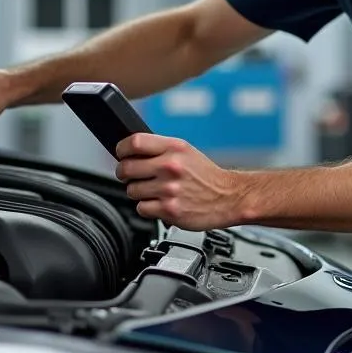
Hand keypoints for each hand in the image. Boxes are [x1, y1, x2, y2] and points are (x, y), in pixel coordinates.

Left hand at [115, 133, 243, 230]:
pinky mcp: (169, 210)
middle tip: (132, 176)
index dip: (122, 149)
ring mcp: (169, 189)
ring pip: (131, 190)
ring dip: (138, 192)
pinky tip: (160, 203)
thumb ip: (159, 149)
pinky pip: (141, 208)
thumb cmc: (206, 176)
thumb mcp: (185, 151)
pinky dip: (147, 208)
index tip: (121, 154)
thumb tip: (130, 152)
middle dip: (124, 173)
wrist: (229, 197)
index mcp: (174, 148)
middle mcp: (170, 167)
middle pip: (126, 168)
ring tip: (154, 191)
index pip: (134, 142)